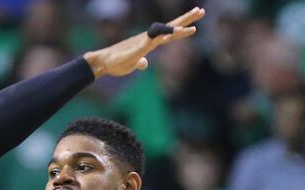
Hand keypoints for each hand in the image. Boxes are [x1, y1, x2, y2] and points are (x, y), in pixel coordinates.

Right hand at [84, 7, 204, 76]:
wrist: (103, 62)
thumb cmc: (116, 63)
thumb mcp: (132, 63)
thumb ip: (140, 62)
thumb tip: (145, 63)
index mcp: (149, 43)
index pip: (169, 35)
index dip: (181, 31)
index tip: (195, 26)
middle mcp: (149, 40)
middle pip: (171, 28)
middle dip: (186, 19)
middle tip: (201, 10)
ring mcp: (144, 42)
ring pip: (166, 31)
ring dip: (181, 25)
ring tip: (195, 15)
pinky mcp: (139, 46)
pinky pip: (154, 38)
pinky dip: (164, 33)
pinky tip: (174, 31)